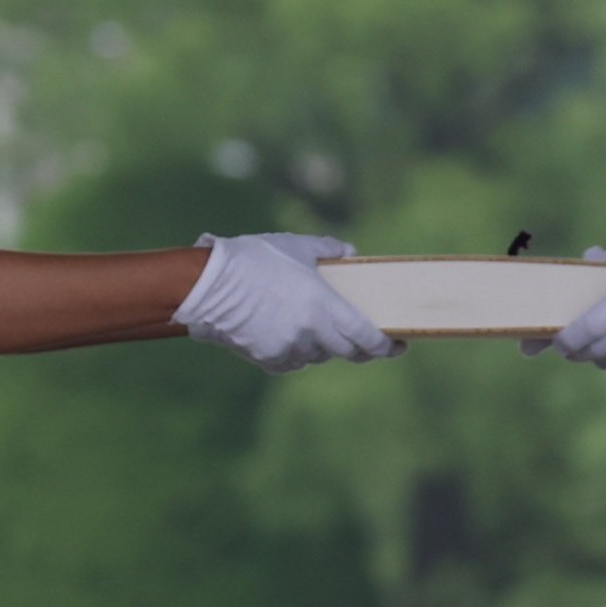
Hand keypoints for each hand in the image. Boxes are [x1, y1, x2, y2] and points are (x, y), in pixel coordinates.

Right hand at [175, 233, 398, 369]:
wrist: (208, 285)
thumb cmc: (254, 259)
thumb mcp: (295, 246)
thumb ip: (327, 250)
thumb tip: (349, 252)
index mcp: (323, 306)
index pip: (366, 336)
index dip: (385, 345)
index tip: (397, 346)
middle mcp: (311, 333)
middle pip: (347, 351)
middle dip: (361, 348)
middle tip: (368, 341)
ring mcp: (289, 349)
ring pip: (319, 355)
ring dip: (324, 345)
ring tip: (317, 326)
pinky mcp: (268, 359)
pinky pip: (293, 361)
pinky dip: (298, 351)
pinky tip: (290, 334)